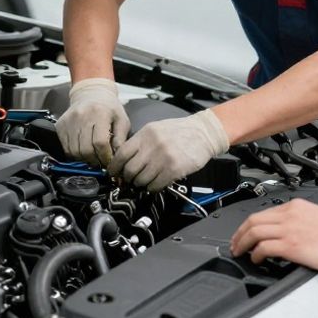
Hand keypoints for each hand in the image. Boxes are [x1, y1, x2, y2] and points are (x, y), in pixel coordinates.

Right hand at [56, 78, 129, 166]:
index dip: (105, 156)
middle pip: (85, 149)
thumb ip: (121, 138)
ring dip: (84, 159)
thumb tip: (116, 156)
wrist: (90, 93)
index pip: (100, 143)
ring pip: (74, 151)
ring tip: (92, 157)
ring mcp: (69, 121)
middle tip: (100, 161)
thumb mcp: (121, 119)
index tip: (109, 161)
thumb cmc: (108, 107)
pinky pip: (65, 148)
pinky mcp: (60, 126)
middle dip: (95, 160)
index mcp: (99, 113)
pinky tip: (83, 151)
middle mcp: (81, 116)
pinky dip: (74, 154)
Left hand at [108, 110, 228, 191]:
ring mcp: (163, 158)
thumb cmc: (180, 131)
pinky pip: (155, 185)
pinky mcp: (174, 170)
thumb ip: (140, 142)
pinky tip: (155, 183)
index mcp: (146, 134)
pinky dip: (152, 188)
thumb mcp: (156, 129)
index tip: (113, 173)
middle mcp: (153, 146)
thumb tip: (124, 158)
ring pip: (141, 180)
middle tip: (130, 179)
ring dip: (140, 184)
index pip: (121, 153)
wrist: (204, 133)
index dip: (114, 167)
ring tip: (144, 181)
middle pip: (129, 169)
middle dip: (127, 178)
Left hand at [229, 198, 317, 273]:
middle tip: (235, 244)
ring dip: (242, 243)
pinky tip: (255, 259)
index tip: (245, 232)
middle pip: (253, 220)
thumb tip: (289, 233)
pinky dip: (255, 253)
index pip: (264, 212)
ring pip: (254, 232)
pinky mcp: (291, 245)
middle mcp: (290, 215)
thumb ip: (300, 221)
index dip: (249, 224)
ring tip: (240, 252)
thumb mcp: (317, 217)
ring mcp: (289, 229)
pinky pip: (263, 247)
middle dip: (239, 233)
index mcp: (296, 206)